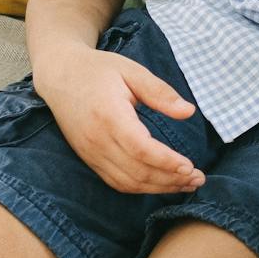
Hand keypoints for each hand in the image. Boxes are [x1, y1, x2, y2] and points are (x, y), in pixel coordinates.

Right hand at [34, 45, 205, 194]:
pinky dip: (140, 187)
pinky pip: (115, 181)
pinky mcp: (88, 158)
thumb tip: (189, 112)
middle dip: (170, 180)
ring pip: (126, 182)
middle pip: (136, 171)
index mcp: (109, 115)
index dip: (167, 162)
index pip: (141, 149)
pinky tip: (160, 183)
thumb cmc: (99, 69)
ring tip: (185, 184)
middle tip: (198, 179)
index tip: (191, 167)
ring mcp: (90, 152)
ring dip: (158, 187)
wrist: (60, 74)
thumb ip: (160, 92)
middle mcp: (97, 140)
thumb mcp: (132, 71)